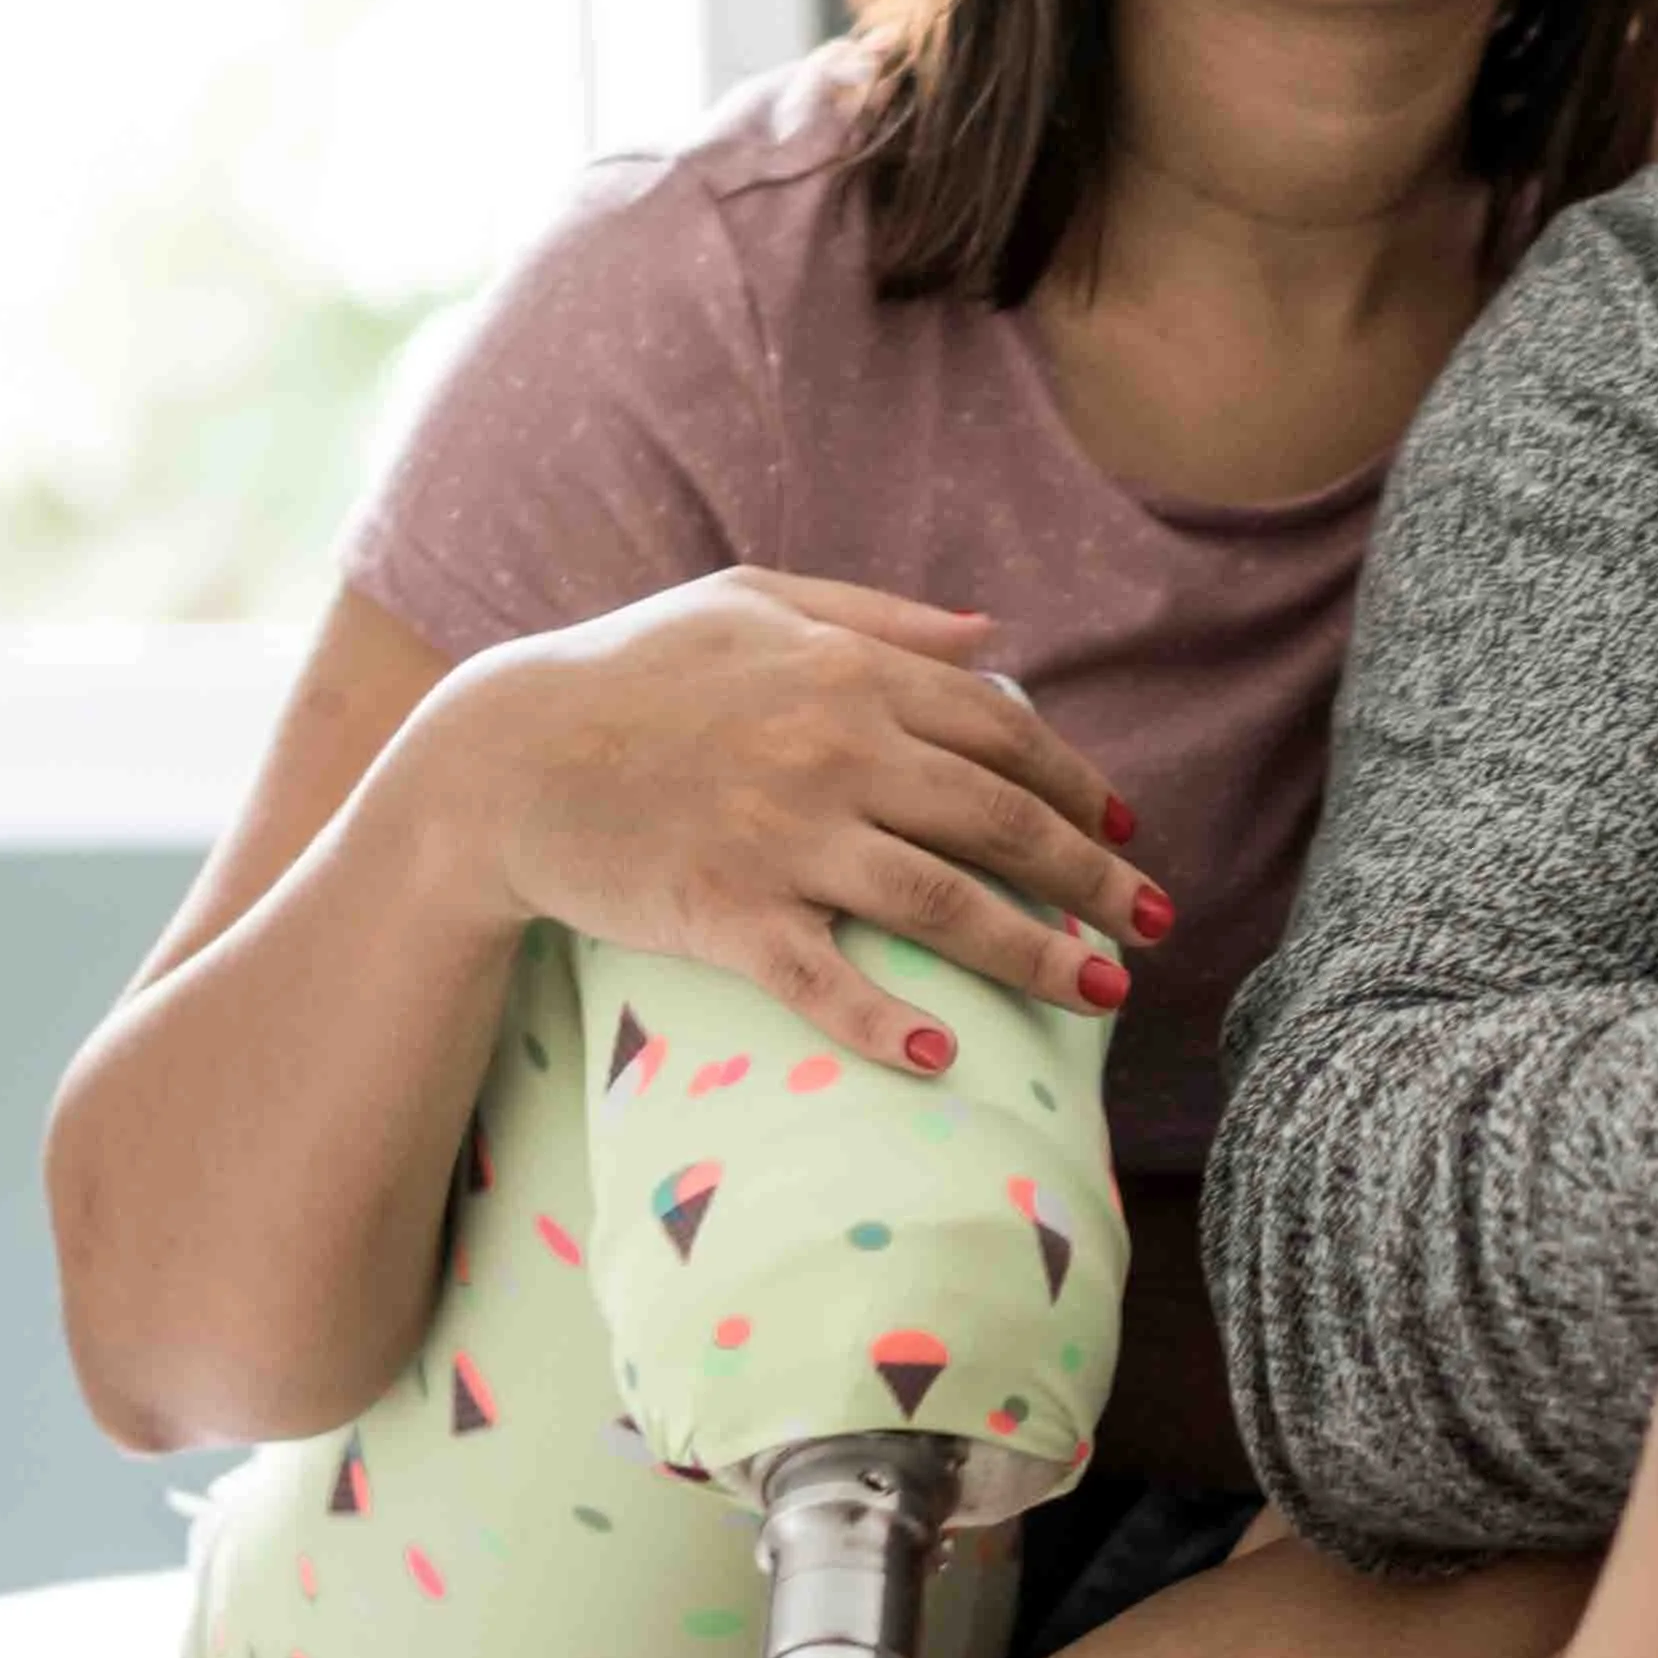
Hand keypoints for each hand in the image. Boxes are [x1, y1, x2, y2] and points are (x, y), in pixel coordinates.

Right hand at [413, 568, 1154, 1073]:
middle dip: (1091, 877)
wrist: (503, 754)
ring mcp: (781, 837)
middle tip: (1155, 924)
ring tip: (1101, 992)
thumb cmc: (630, 669)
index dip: (1076, 786)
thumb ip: (880, 615)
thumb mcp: (753, 599)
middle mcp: (833, 751)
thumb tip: (994, 637)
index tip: (1123, 833)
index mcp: (849, 673)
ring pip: (942, 902)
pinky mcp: (724, 914)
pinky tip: (942, 1058)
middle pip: (999, 820)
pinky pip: (823, 978)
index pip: (1001, 733)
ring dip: (1035, 952)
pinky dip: (884, 1021)